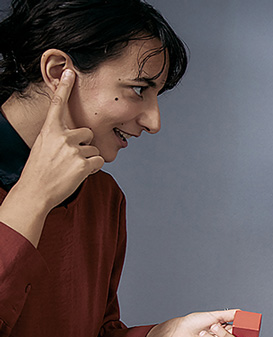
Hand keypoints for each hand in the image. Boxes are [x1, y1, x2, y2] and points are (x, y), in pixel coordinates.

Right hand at [16, 68, 103, 211]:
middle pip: (87, 133)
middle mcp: (62, 137)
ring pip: (94, 149)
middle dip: (83, 145)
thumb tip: (75, 135)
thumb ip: (58, 136)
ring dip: (87, 159)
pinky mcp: (84, 164)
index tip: (69, 72)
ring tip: (70, 168)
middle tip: (68, 158)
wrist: (35, 191)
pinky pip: (99, 161)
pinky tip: (79, 173)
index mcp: (50, 130)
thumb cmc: (39, 170)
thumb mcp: (43, 146)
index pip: (58, 105)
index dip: (64, 87)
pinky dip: (93, 168)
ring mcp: (74, 150)